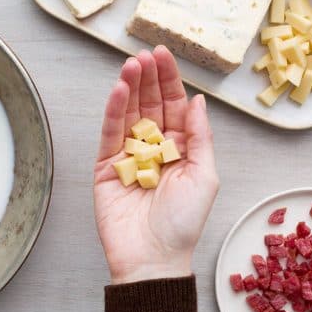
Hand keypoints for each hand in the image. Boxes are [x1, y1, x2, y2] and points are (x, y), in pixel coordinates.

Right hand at [93, 47, 218, 283]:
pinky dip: (112, 111)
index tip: (164, 55)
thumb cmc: (183, 223)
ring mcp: (129, 156)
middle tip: (144, 54)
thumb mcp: (206, 175)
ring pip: (128, 114)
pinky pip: (109, 133)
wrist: (152, 258)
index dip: (169, 80)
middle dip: (148, 78)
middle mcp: (154, 148)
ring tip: (131, 65)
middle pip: (149, 104)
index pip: (174, 105)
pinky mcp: (106, 167)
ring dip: (130, 88)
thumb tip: (198, 100)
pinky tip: (117, 91)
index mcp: (181, 149)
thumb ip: (200, 136)